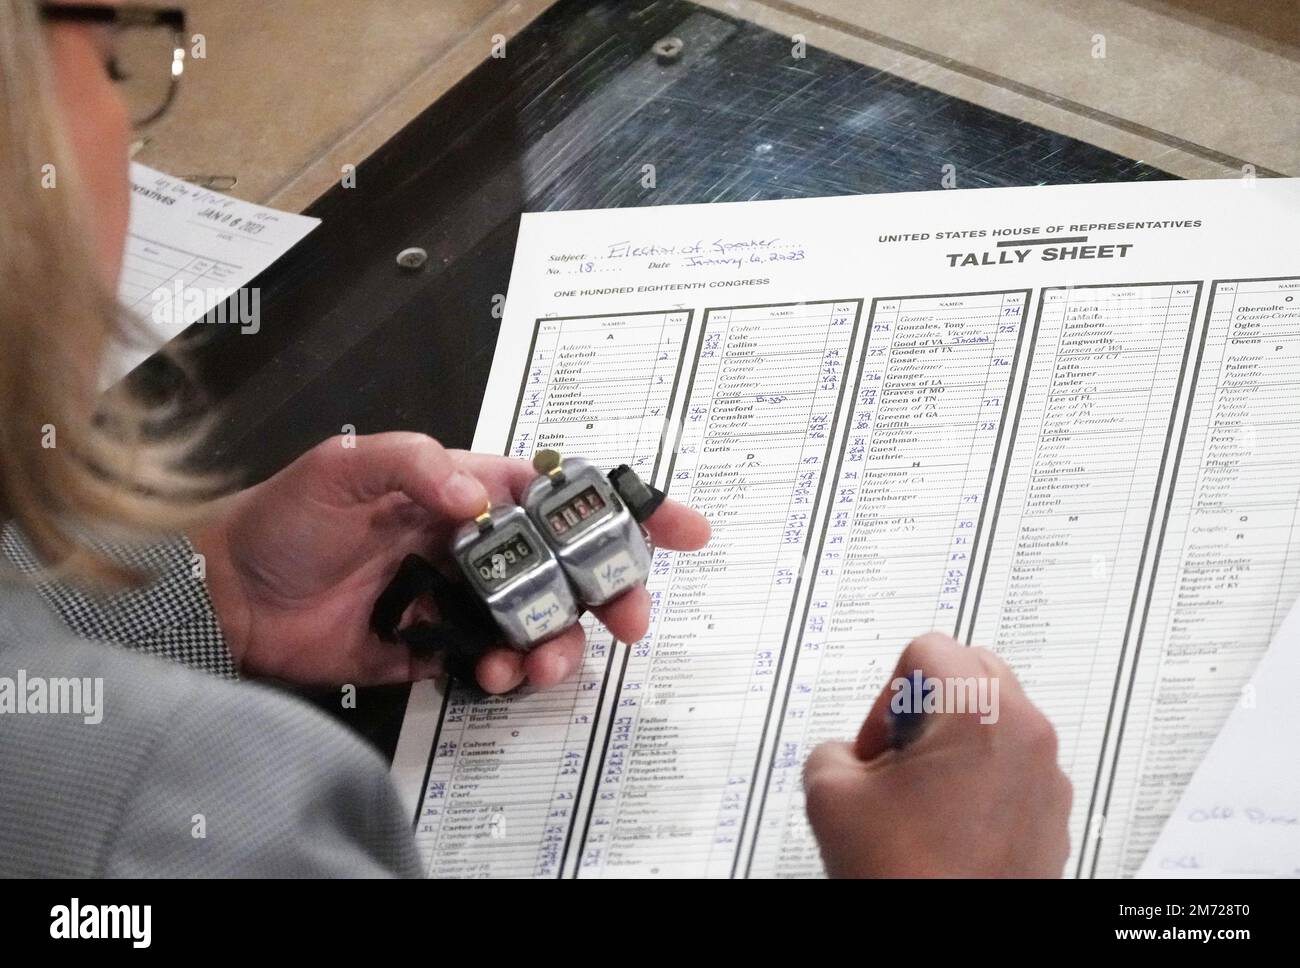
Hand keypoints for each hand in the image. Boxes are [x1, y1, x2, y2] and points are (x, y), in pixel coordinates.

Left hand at [192, 432, 709, 689]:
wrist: (226, 597)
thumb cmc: (284, 517)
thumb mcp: (345, 466)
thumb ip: (416, 466)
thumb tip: (478, 496)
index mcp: (466, 490)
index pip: (560, 492)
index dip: (623, 506)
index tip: (679, 527)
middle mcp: (475, 544)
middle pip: (569, 566)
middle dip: (611, 591)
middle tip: (630, 618)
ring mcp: (459, 599)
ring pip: (541, 622)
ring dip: (559, 644)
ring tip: (541, 662)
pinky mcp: (436, 648)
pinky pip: (493, 663)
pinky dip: (506, 674)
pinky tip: (491, 675)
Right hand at [803, 632, 1071, 876]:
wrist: (951, 951)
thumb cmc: (908, 876)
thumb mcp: (830, 792)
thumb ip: (832, 748)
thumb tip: (849, 756)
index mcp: (981, 713)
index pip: (928, 649)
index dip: (886, 694)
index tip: (879, 742)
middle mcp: (1029, 736)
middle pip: (973, 672)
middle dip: (927, 707)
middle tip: (898, 759)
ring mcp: (1048, 779)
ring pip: (997, 721)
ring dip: (954, 744)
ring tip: (919, 799)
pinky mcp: (1053, 817)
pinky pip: (1014, 769)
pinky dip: (980, 782)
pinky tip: (944, 827)